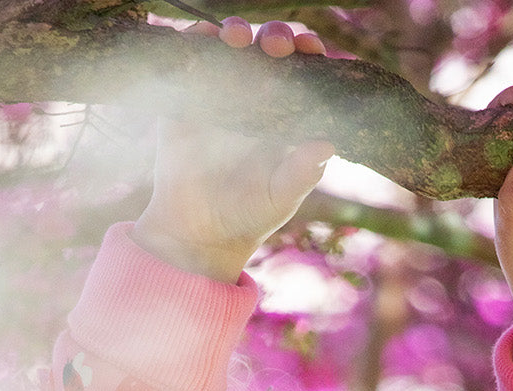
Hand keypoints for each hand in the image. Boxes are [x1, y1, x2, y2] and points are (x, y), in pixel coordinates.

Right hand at [133, 18, 334, 283]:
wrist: (198, 235)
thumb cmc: (247, 218)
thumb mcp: (279, 199)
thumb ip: (301, 173)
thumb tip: (327, 144)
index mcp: (284, 116)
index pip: (301, 72)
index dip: (306, 53)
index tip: (307, 48)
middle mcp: (254, 99)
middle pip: (267, 51)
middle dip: (274, 37)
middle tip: (275, 46)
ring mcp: (218, 96)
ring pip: (230, 48)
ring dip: (235, 32)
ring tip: (235, 37)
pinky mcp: (185, 101)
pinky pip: (190, 61)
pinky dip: (194, 41)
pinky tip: (201, 36)